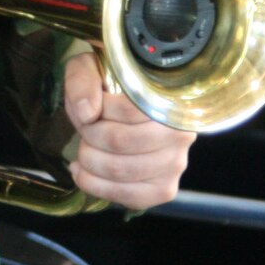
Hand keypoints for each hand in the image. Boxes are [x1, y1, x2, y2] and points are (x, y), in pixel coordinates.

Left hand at [62, 49, 194, 210]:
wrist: (121, 108)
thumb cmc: (106, 87)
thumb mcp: (88, 68)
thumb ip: (83, 81)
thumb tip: (87, 112)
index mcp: (169, 98)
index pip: (127, 109)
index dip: (97, 111)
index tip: (88, 108)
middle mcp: (181, 133)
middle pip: (119, 141)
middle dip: (89, 136)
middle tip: (83, 130)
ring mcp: (175, 164)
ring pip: (119, 170)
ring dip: (89, 160)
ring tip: (84, 150)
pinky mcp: (164, 189)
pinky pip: (128, 196)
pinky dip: (96, 186)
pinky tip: (84, 172)